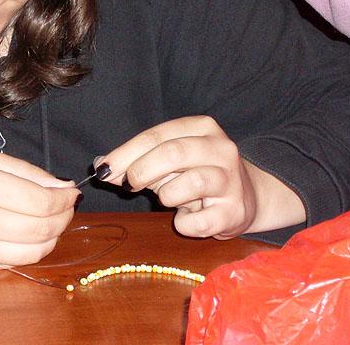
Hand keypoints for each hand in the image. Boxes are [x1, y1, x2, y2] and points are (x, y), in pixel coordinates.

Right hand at [0, 145, 79, 267]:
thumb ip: (25, 171)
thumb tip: (62, 186)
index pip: (42, 202)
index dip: (65, 199)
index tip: (72, 191)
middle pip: (42, 229)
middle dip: (64, 217)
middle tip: (67, 205)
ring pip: (31, 253)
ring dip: (52, 238)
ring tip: (52, 221)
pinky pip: (11, 263)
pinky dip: (30, 251)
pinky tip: (30, 235)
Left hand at [97, 116, 258, 239]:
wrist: (247, 198)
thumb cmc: (197, 174)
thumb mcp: (168, 161)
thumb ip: (136, 161)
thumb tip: (101, 166)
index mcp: (202, 127)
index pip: (156, 135)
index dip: (125, 153)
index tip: (103, 169)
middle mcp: (221, 148)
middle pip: (172, 153)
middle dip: (142, 171)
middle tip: (130, 184)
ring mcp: (231, 180)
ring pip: (188, 184)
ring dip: (166, 195)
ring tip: (168, 198)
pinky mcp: (234, 211)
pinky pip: (197, 221)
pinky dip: (183, 223)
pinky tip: (185, 217)